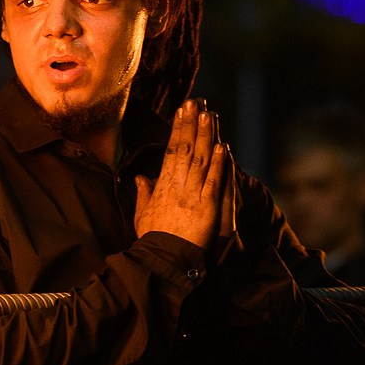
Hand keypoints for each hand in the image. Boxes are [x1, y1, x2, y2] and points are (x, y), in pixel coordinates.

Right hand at [134, 102, 230, 261]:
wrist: (163, 260)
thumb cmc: (153, 239)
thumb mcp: (142, 214)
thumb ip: (143, 193)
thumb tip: (141, 177)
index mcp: (162, 186)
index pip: (171, 151)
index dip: (177, 129)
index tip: (181, 111)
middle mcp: (177, 186)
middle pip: (186, 150)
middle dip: (191, 125)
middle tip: (196, 103)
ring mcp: (193, 195)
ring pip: (201, 161)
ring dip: (206, 137)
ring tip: (210, 115)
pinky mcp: (207, 208)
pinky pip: (214, 182)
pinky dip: (219, 165)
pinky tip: (223, 147)